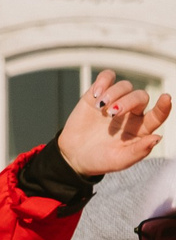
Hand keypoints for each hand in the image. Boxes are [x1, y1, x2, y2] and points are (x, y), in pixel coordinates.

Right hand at [58, 68, 173, 176]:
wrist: (73, 156)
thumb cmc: (100, 160)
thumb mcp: (119, 161)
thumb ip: (138, 151)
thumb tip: (157, 138)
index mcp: (141, 129)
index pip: (158, 115)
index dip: (164, 106)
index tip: (166, 98)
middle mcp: (131, 113)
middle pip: (140, 97)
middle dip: (127, 102)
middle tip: (112, 114)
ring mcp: (114, 102)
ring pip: (125, 86)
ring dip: (114, 93)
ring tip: (100, 106)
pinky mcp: (97, 96)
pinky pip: (107, 78)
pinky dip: (103, 81)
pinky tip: (96, 94)